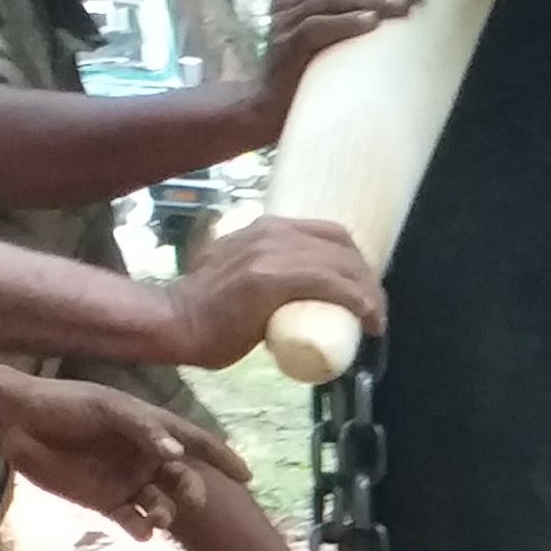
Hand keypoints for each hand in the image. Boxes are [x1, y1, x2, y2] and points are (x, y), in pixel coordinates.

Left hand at [0, 377, 246, 535]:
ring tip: (160, 519)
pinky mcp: (107, 503)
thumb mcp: (107, 408)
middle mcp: (146, 458)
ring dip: (168, 514)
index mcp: (152, 429)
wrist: (17, 424)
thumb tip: (176, 455)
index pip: (196, 442)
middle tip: (192, 499)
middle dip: (194, 490)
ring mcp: (128, 482)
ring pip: (163, 504)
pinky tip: (142, 531)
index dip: (222, 458)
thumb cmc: (65, 404)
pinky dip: (143, 529)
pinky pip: (135, 521)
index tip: (246, 477)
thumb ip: (143, 429)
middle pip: (184, 478)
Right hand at [150, 216, 380, 368]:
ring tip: (373, 319)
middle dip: (367, 277)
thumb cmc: (207, 309)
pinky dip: (357, 300)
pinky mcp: (269, 278)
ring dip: (368, 292)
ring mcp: (269, 252)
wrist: (176, 323)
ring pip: (340, 264)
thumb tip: (292, 288)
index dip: (355, 259)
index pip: (328, 232)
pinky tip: (367, 317)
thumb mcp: (242, 272)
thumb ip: (264, 268)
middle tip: (373, 308)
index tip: (364, 288)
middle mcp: (270, 231)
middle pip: (341, 245)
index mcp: (265, 227)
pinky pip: (329, 283)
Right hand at [256, 0, 423, 134]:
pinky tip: (373, 22)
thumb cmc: (311, 74)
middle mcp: (288, 0)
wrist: (272, 110)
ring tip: (403, 4)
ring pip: (331, 0)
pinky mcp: (285, 46)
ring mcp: (284, 21)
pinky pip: (316, 27)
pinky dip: (346, 22)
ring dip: (371, 0)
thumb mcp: (331, 38)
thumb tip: (394, 5)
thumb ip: (346, 17)